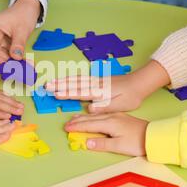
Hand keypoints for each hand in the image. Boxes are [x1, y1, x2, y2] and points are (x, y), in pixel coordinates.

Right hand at [0, 0, 41, 64]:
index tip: (6, 66)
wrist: (28, 7)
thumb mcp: (22, 30)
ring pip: (0, 56)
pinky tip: (22, 63)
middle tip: (17, 70)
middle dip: (5, 62)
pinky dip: (13, 59)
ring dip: (10, 63)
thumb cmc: (23, 13)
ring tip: (22, 68)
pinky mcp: (3, 43)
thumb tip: (16, 58)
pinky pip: (6, 54)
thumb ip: (18, 44)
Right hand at [46, 60, 169, 113]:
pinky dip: (72, 78)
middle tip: (46, 86)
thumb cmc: (131, 96)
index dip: (68, 93)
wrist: (140, 82)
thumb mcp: (121, 105)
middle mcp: (96, 84)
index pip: (81, 92)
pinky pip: (82, 77)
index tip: (56, 94)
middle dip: (60, 85)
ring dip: (63, 80)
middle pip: (75, 84)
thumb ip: (105, 106)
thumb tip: (90, 108)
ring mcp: (97, 80)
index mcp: (101, 92)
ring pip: (77, 79)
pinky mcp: (98, 79)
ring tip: (51, 81)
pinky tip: (66, 79)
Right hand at [65, 113, 147, 155]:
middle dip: (77, 121)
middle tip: (66, 123)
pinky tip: (92, 116)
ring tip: (74, 118)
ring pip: (95, 115)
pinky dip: (93, 116)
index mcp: (109, 123)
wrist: (154, 136)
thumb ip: (102, 144)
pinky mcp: (121, 117)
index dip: (77, 127)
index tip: (66, 128)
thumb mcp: (119, 146)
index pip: (89, 125)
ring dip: (84, 117)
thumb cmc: (137, 142)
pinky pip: (101, 115)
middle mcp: (111, 117)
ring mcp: (116, 115)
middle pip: (90, 118)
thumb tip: (86, 142)